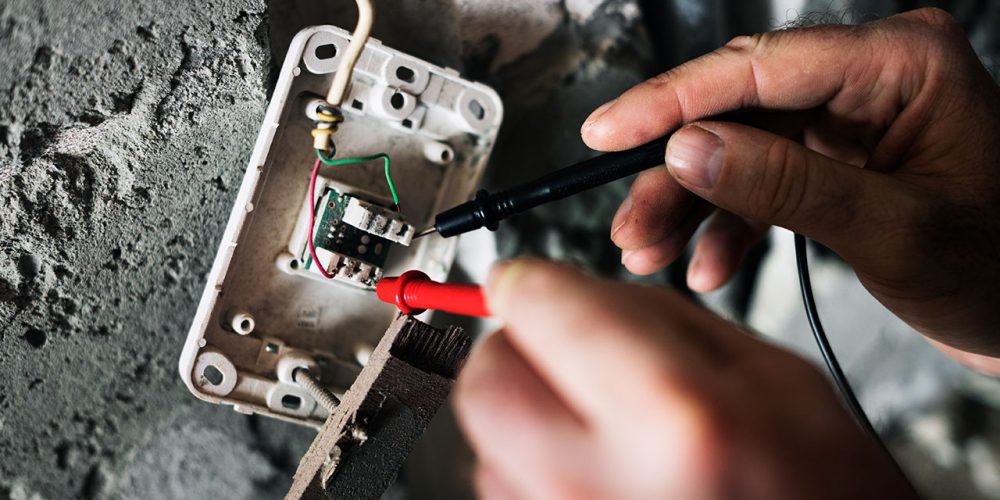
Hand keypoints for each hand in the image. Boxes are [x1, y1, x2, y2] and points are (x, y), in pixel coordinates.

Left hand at [455, 259, 914, 498]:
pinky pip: (505, 489)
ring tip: (597, 425)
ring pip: (486, 443)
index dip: (530, 282)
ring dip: (525, 413)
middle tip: (556, 348)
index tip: (530, 282)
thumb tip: (566, 294)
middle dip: (514, 349)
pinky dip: (532, 466)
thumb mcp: (775, 376)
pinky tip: (595, 468)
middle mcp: (601, 483)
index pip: (540, 307)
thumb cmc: (823, 496)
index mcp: (675, 417)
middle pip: (486, 382)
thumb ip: (656, 320)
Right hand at [582, 8, 999, 363]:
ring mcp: (851, 115)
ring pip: (738, 146)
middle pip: (738, 108)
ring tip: (650, 251)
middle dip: (676, 172)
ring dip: (690, 203)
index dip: (672, 100)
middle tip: (630, 223)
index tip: (606, 132)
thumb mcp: (892, 231)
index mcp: (903, 63)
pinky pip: (761, 178)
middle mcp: (872, 76)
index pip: (760, 66)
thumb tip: (689, 148)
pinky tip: (706, 263)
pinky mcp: (835, 154)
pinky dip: (728, 223)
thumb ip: (786, 185)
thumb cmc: (998, 267)